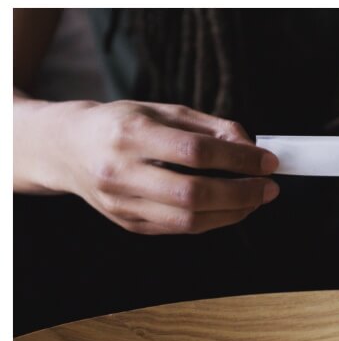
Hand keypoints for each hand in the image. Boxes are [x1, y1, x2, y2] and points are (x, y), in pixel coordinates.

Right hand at [46, 100, 278, 233]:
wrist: (67, 148)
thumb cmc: (122, 124)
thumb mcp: (164, 111)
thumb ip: (210, 126)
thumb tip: (252, 146)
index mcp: (130, 134)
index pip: (195, 152)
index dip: (238, 159)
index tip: (268, 161)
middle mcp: (122, 171)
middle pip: (193, 194)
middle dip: (241, 193)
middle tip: (269, 188)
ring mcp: (122, 203)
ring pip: (188, 220)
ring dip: (233, 213)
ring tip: (256, 200)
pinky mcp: (128, 223)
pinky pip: (179, 229)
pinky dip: (213, 221)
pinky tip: (231, 208)